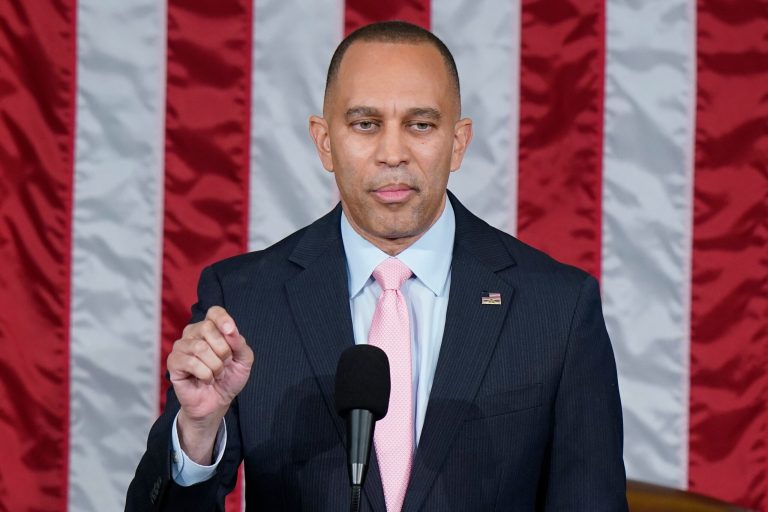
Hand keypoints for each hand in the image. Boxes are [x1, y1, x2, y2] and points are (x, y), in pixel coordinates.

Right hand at [167, 306, 253, 462]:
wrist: (217, 402)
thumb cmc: (229, 378)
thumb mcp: (243, 360)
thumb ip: (239, 343)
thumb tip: (231, 330)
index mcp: (211, 329)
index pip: (214, 312)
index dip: (223, 319)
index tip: (231, 332)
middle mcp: (193, 334)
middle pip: (207, 328)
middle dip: (223, 350)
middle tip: (225, 364)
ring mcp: (181, 347)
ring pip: (200, 347)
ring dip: (216, 366)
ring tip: (216, 374)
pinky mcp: (173, 362)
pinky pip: (191, 362)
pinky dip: (205, 374)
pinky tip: (206, 379)